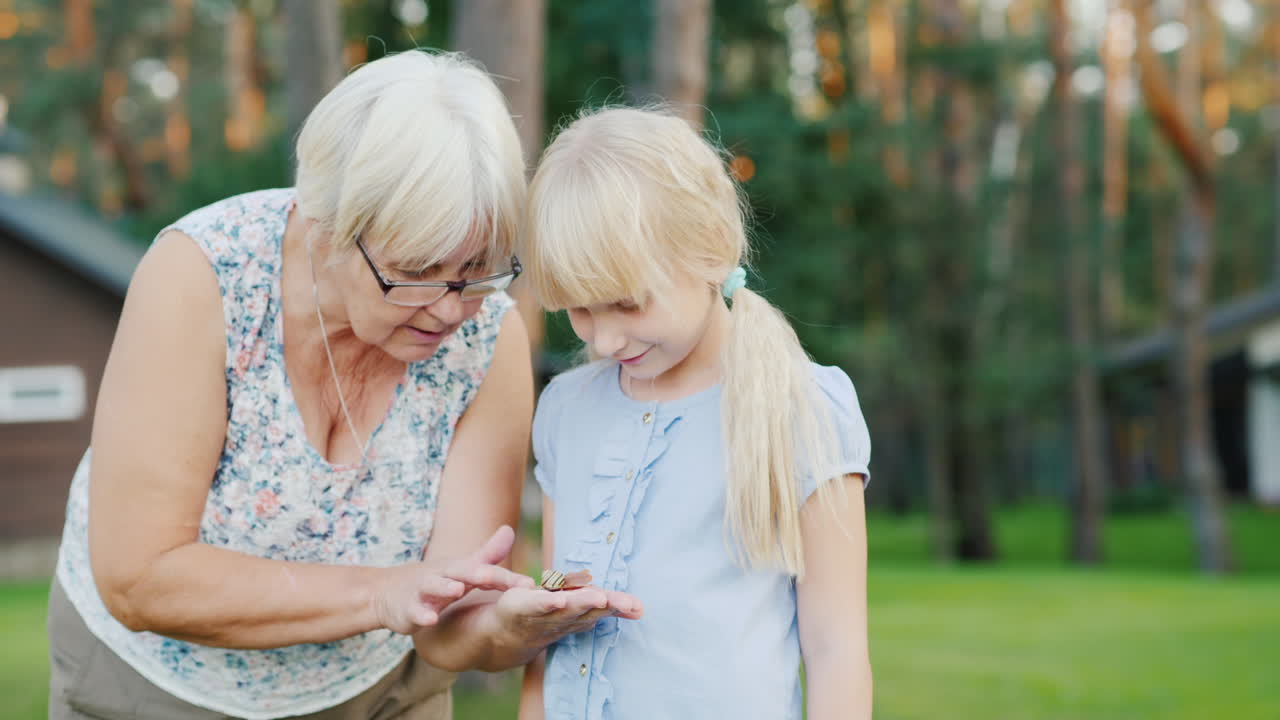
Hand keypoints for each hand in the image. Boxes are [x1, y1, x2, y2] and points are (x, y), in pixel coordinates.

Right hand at [373, 525, 534, 633]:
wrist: (389, 592)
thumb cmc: (435, 580)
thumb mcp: (462, 568)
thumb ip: (487, 555)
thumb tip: (510, 530)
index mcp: (460, 569)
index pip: (487, 571)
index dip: (507, 579)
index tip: (530, 586)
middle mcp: (444, 575)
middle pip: (461, 572)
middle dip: (477, 573)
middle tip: (491, 576)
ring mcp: (424, 591)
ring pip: (435, 587)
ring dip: (446, 587)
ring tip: (458, 589)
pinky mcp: (409, 608)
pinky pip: (416, 611)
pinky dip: (422, 614)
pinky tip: (430, 620)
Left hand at [491, 583, 643, 648]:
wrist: (500, 636)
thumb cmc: (544, 617)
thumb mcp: (576, 606)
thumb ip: (603, 603)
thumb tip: (638, 608)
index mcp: (577, 613)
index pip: (601, 608)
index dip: (620, 606)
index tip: (639, 607)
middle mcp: (564, 617)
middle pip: (588, 609)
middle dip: (607, 605)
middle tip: (628, 603)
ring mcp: (543, 615)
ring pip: (566, 608)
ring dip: (582, 603)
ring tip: (600, 597)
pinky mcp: (521, 608)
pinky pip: (536, 606)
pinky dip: (548, 604)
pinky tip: (559, 599)